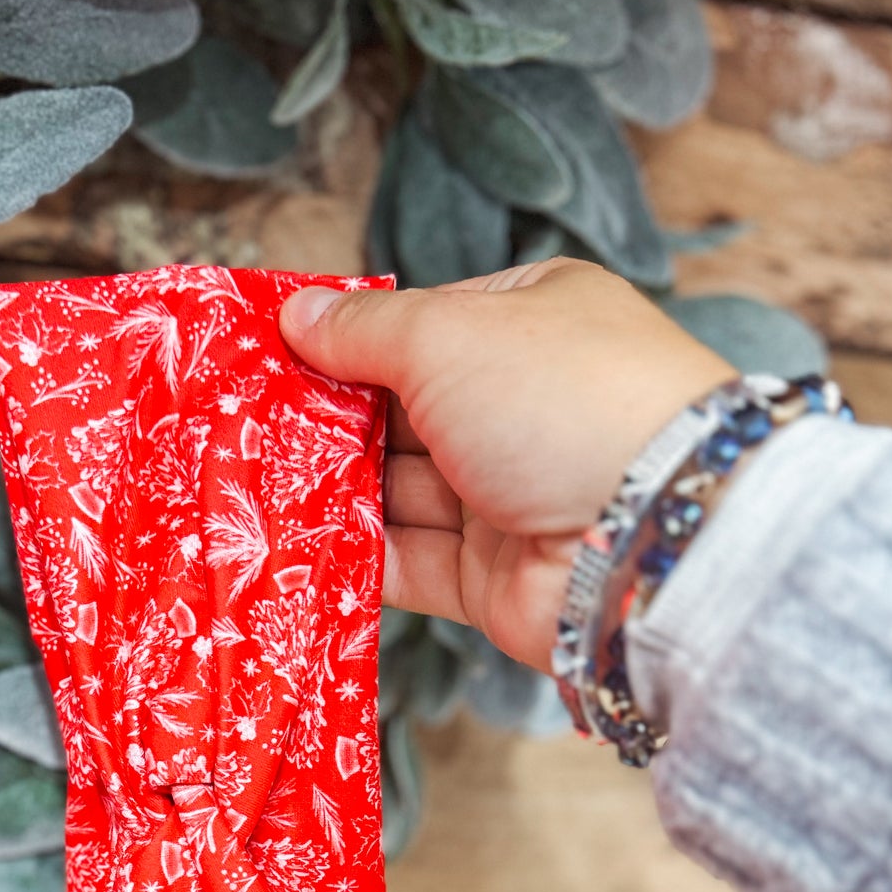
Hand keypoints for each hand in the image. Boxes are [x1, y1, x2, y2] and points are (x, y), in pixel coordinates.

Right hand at [279, 260, 734, 675]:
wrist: (648, 538)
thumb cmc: (560, 401)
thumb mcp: (447, 336)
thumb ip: (363, 331)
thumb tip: (298, 314)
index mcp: (530, 322)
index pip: (424, 325)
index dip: (348, 340)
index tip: (272, 355)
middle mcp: (522, 407)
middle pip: (401, 412)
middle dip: (327, 423)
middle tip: (243, 427)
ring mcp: (506, 496)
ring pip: (397, 491)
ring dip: (330, 492)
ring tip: (250, 488)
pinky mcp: (490, 577)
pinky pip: (408, 562)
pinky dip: (355, 557)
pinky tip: (292, 548)